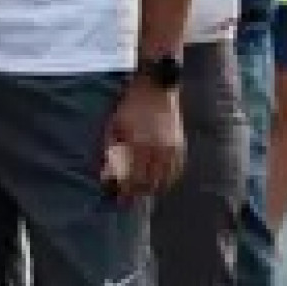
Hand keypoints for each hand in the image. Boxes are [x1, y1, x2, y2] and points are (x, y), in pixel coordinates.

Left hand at [103, 79, 183, 198]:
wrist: (157, 87)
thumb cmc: (131, 106)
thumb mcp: (114, 126)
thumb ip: (110, 151)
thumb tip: (106, 175)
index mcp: (139, 145)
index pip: (132, 179)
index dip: (124, 192)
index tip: (117, 198)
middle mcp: (158, 150)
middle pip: (148, 183)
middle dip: (136, 193)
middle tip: (127, 198)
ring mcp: (172, 148)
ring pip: (164, 180)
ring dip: (152, 189)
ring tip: (142, 191)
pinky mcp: (181, 146)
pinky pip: (176, 171)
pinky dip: (167, 180)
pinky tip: (159, 182)